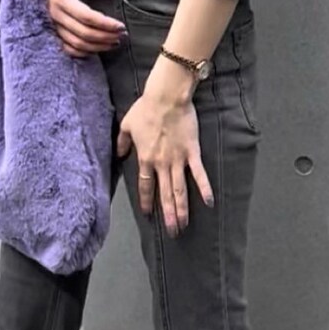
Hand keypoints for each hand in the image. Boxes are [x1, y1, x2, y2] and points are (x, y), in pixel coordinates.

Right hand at [47, 0, 125, 57]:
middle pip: (85, 33)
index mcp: (62, 0)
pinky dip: (83, 52)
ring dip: (98, 46)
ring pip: (78, 44)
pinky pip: (68, 48)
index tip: (120, 25)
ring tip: (113, 42)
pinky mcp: (54, 32)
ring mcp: (54, 26)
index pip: (88, 17)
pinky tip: (96, 49)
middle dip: (106, 36)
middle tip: (121, 35)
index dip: (106, 24)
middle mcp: (57, 16)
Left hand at [116, 72, 213, 233]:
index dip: (147, 201)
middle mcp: (161, 164)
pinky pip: (199, 174)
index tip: (148, 214)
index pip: (146, 186)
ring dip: (181, 209)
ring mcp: (178, 160)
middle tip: (171, 231)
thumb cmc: (146, 108)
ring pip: (180, 190)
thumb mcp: (127, 125)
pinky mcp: (192, 152)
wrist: (166, 98)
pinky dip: (204, 188)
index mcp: (145, 159)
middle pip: (165, 194)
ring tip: (183, 225)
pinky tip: (209, 202)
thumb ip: (122, 142)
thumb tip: (119, 154)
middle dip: (168, 214)